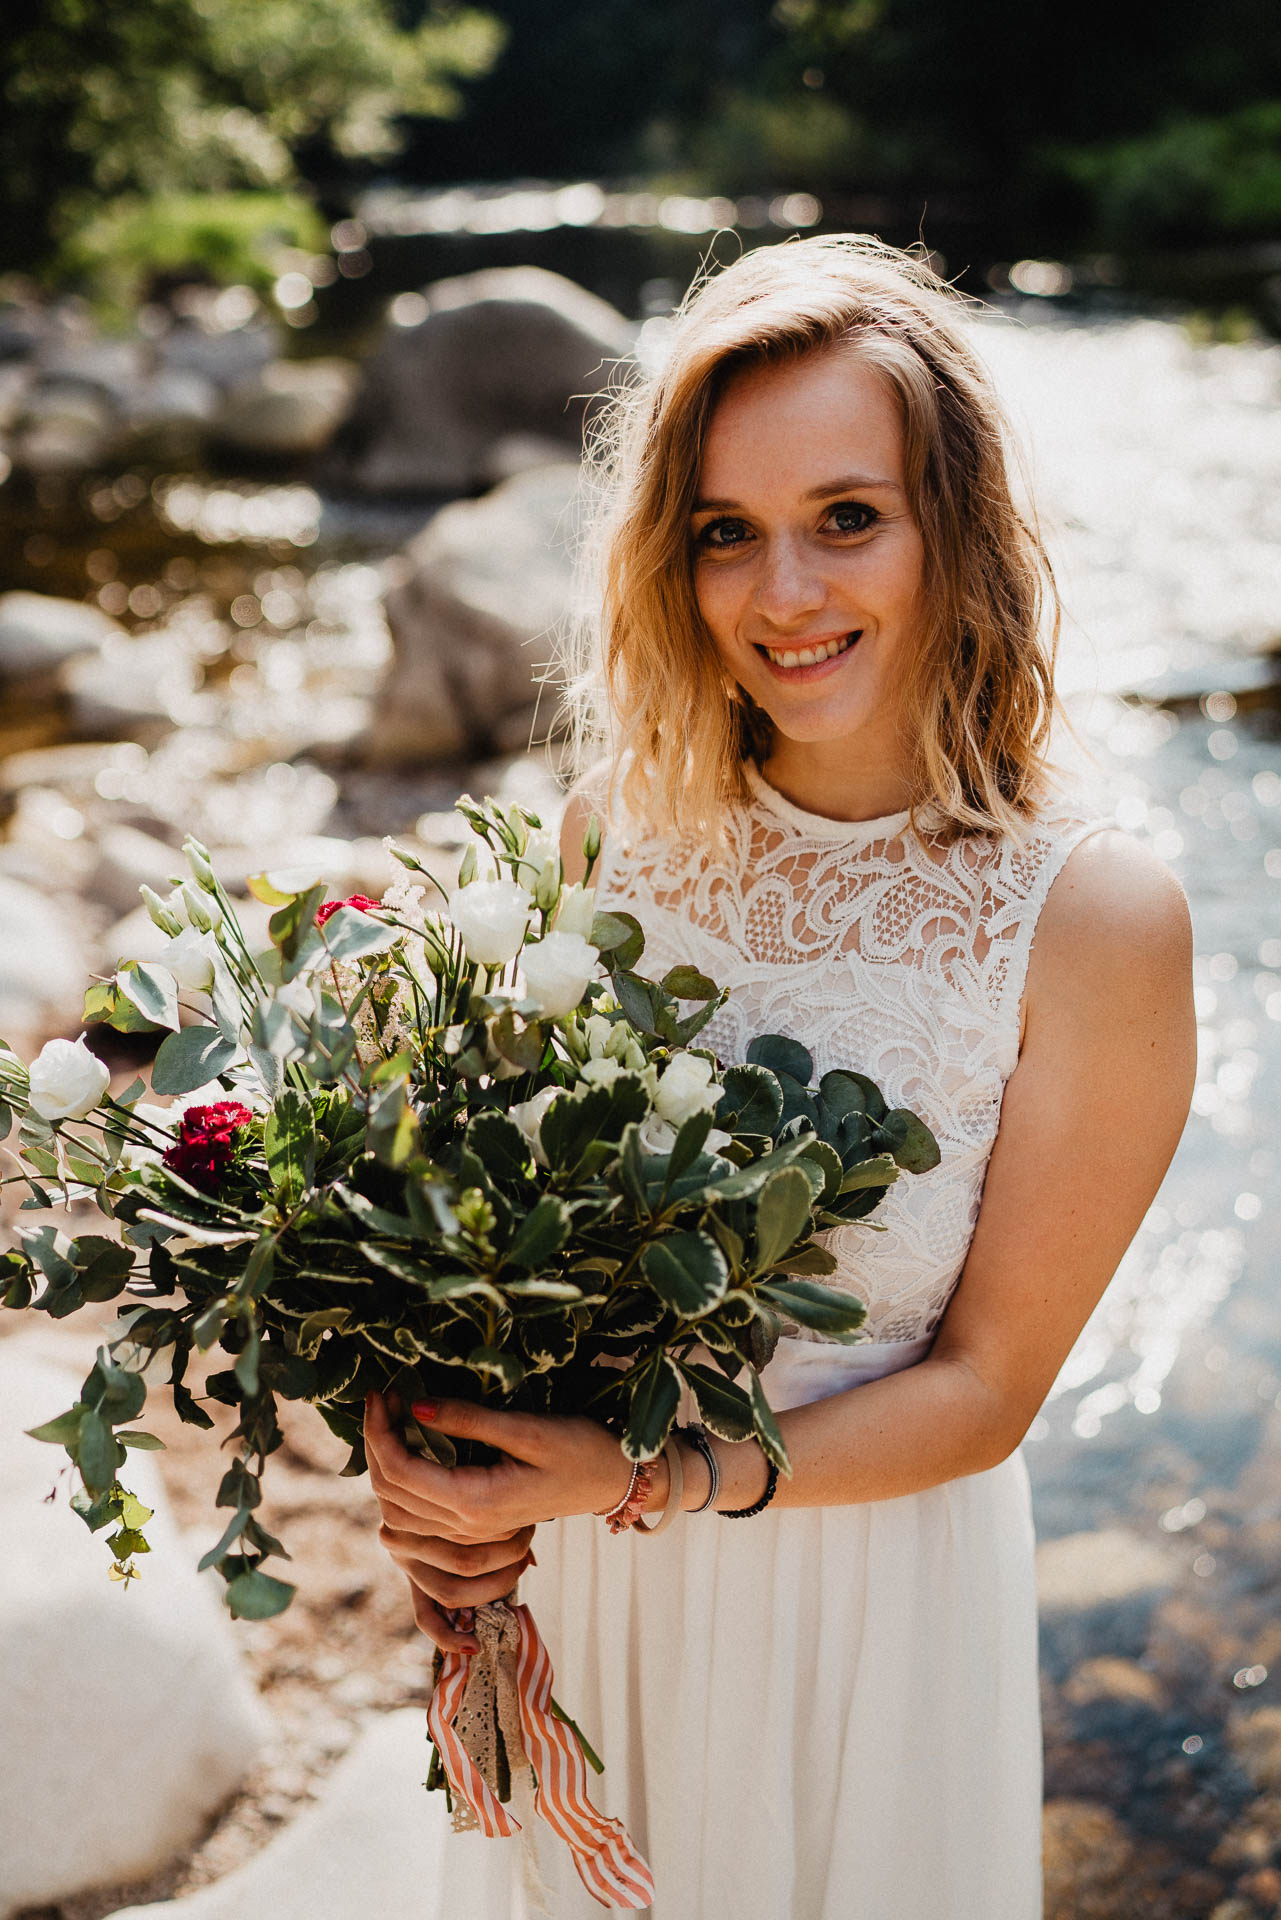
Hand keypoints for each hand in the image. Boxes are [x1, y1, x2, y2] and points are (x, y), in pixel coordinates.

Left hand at [363, 1390, 632, 1652]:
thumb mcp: (527, 1428)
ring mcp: (469, 1531)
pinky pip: (418, 1514)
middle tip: (383, 1398)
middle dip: (375, 1443)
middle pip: (390, 1492)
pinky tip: (408, 1447)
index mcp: (476, 1502)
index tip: (381, 1392)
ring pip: (398, 1509)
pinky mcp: (474, 1525)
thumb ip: (469, 1419)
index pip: (400, 1472)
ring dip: (384, 1464)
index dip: (379, 1431)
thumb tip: (415, 1405)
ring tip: (391, 1419)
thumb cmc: (580, 1450)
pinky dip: (400, 1482)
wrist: (612, 1481)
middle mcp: (466, 1525)